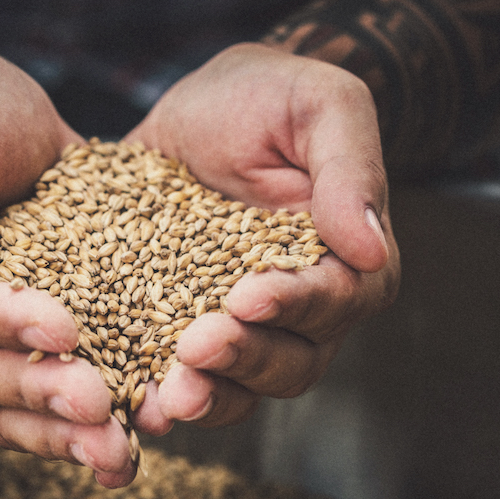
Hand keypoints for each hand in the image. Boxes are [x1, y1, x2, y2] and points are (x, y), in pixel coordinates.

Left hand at [125, 43, 400, 433]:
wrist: (203, 107)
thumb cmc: (268, 96)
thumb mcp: (318, 105)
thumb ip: (350, 169)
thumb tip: (371, 247)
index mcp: (343, 260)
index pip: (333, 299)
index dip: (292, 304)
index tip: (245, 297)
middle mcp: (297, 307)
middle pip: (289, 360)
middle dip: (243, 360)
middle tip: (194, 349)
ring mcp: (237, 324)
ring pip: (238, 384)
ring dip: (205, 395)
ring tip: (164, 398)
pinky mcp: (179, 324)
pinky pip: (176, 374)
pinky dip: (155, 393)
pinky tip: (128, 402)